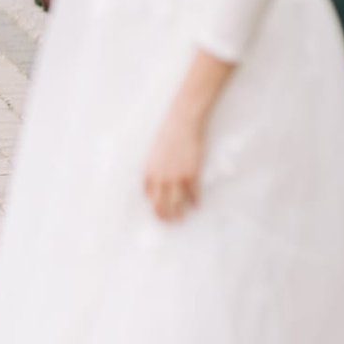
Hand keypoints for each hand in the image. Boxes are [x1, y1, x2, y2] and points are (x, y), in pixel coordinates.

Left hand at [142, 107, 205, 221]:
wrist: (181, 123)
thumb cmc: (168, 134)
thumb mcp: (155, 151)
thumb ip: (155, 166)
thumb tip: (158, 178)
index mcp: (149, 170)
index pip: (147, 194)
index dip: (152, 203)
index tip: (157, 209)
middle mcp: (160, 176)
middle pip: (159, 203)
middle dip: (162, 214)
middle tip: (168, 221)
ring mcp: (176, 176)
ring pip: (175, 203)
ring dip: (178, 213)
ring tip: (180, 218)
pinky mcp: (191, 174)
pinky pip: (193, 194)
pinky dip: (195, 201)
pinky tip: (196, 206)